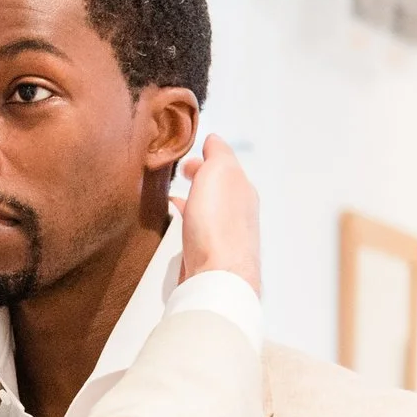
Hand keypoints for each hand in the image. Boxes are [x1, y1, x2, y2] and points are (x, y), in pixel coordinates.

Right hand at [170, 135, 260, 294]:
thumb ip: (218, 153)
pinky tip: (175, 229)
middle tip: (180, 176)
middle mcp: (238, 213)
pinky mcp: (209, 257)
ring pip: (207, 212)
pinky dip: (187, 225)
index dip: (204, 157)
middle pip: (216, 189)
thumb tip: (214, 140)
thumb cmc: (219, 225)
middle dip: (199, 180)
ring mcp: (225, 237)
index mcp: (243, 190)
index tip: (185, 159)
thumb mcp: (220, 172)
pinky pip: (197, 233)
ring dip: (192, 203)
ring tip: (173, 200)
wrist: (217, 276)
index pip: (224, 165)